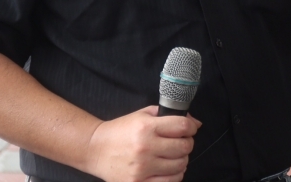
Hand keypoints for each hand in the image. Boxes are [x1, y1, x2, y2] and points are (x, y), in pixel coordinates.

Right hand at [85, 106, 199, 181]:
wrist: (95, 149)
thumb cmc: (120, 131)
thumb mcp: (142, 115)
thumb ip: (168, 115)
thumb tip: (195, 123)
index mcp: (146, 128)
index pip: (183, 127)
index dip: (191, 127)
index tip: (190, 129)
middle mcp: (146, 148)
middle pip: (185, 147)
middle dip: (187, 143)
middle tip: (180, 142)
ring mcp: (142, 168)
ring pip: (181, 165)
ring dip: (181, 159)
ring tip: (173, 156)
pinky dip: (174, 175)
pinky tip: (168, 168)